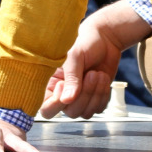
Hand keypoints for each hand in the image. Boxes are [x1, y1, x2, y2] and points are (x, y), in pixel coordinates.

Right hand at [39, 0, 151, 119]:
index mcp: (50, 83)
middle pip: (70, 112)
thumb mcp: (74, 57)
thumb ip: (71, 79)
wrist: (106, 38)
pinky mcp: (94, 97)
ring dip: (96, 94)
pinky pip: (99, 109)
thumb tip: (67, 100)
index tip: (63, 83)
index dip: (56, 103)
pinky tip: (103, 79)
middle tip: (91, 74)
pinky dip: (104, 96)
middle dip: (84, 95)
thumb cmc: (85, 42)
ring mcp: (79, 97)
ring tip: (98, 74)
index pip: (46, 109)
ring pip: (85, 113)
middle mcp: (64, 93)